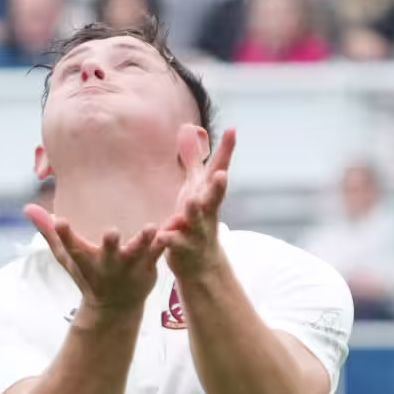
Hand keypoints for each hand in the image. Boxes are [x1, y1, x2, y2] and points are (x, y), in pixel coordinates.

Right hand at [24, 205, 161, 320]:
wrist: (114, 308)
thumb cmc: (88, 275)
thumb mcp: (66, 257)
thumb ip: (48, 232)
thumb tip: (27, 208)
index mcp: (85, 262)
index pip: (70, 247)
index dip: (64, 235)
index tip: (59, 221)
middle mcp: (106, 266)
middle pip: (107, 254)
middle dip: (109, 245)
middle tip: (110, 232)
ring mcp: (128, 268)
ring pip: (137, 253)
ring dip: (144, 241)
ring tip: (150, 228)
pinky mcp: (148, 266)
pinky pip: (158, 253)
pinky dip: (164, 243)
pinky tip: (173, 229)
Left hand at [157, 124, 234, 276]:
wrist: (200, 264)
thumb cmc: (196, 218)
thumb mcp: (195, 188)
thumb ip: (193, 162)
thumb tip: (191, 131)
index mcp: (208, 195)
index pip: (219, 169)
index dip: (226, 150)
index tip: (232, 130)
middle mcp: (207, 212)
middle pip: (214, 197)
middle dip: (218, 186)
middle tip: (222, 175)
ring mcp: (197, 231)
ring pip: (195, 221)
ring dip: (194, 212)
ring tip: (191, 202)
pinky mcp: (182, 248)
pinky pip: (174, 243)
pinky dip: (169, 239)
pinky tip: (161, 235)